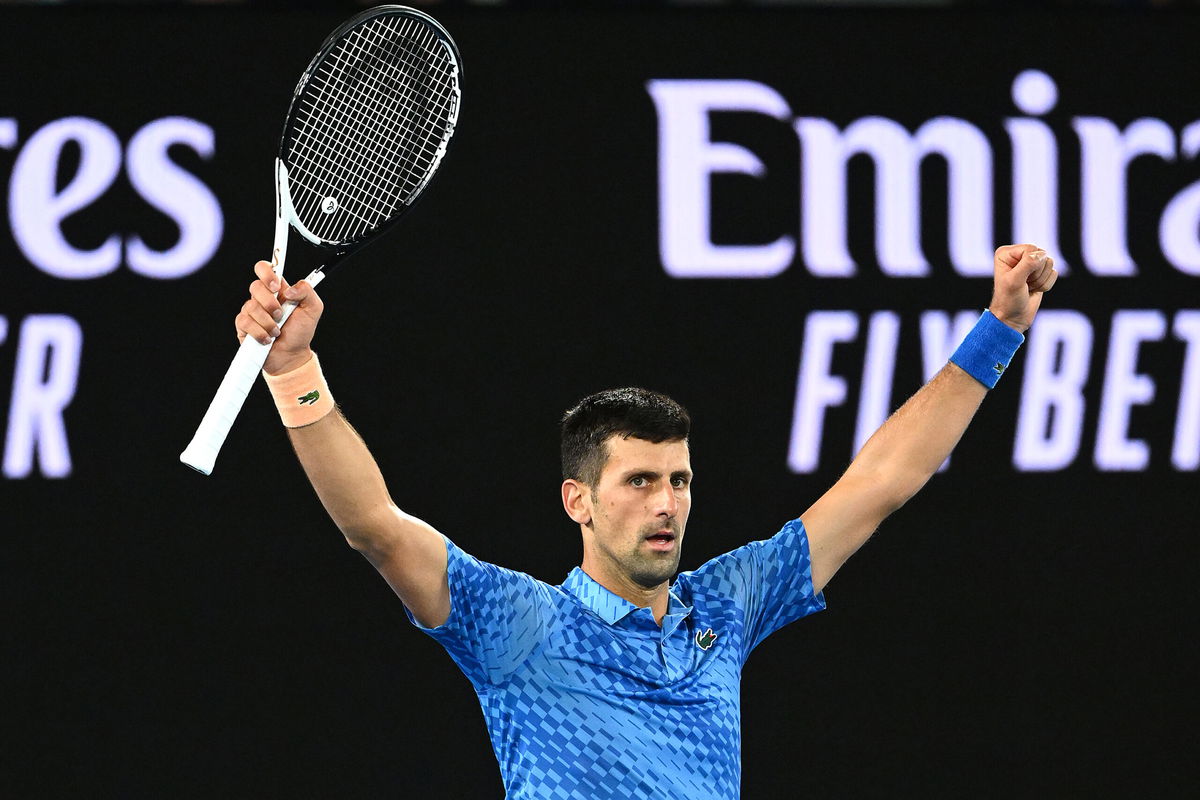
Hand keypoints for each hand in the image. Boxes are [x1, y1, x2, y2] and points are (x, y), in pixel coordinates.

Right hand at [235, 260, 324, 374]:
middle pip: (255, 287)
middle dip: (270, 304)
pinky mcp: (243, 325)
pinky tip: (267, 338)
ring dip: (268, 323)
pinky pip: (246, 323)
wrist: (291, 355)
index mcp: (278, 289)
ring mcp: (251, 311)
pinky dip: (260, 333)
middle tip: (281, 315)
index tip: (276, 286)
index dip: (266, 272)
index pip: (264, 268)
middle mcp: (262, 297)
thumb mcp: (313, 309)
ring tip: (277, 331)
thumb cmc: (301, 331)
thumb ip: (307, 292)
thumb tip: (290, 289)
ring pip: (252, 307)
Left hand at [988, 244, 1057, 333]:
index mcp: (1006, 253)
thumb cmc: (1009, 300)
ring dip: (1040, 280)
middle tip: (1024, 284)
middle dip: (1036, 274)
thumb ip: (1027, 264)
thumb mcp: (1014, 281)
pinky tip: (1034, 289)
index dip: (1031, 265)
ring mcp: (1030, 263)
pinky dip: (1046, 284)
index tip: (1019, 278)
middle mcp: (1017, 255)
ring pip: (1050, 263)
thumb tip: (1042, 254)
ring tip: (1027, 287)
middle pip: (1042, 255)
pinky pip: (1054, 273)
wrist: (1013, 317)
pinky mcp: (1040, 273)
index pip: (1031, 249)